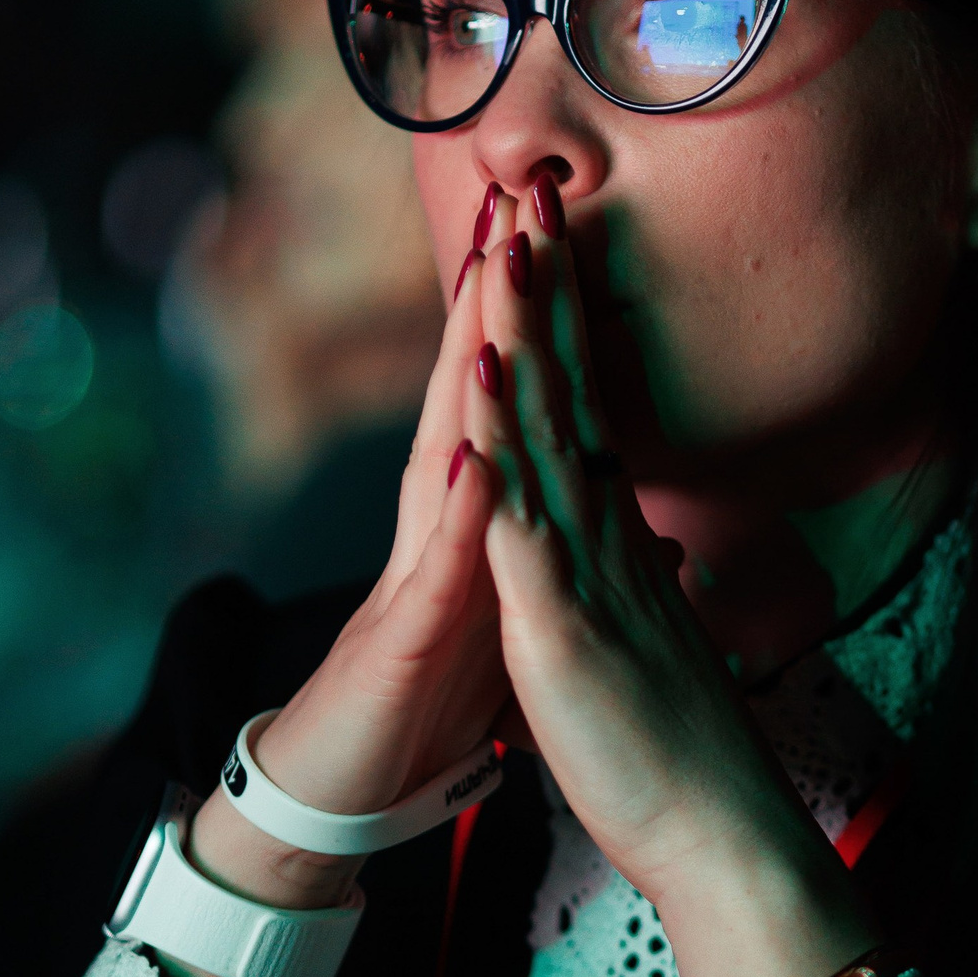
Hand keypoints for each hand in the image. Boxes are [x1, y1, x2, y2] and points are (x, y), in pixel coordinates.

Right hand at [178, 198, 509, 976]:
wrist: (358, 785)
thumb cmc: (434, 693)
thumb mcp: (511, 600)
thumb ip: (550, 544)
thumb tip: (619, 510)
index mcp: (478, 507)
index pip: (511, 388)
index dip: (540, 308)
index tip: (565, 221)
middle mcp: (442, 517)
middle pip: (470, 385)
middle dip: (493, 292)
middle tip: (517, 191)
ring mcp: (422, 565)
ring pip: (449, 443)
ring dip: (467, 362)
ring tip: (490, 276)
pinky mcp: (410, 631)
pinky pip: (442, 563)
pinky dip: (460, 507)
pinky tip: (475, 451)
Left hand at [465, 185, 873, 976]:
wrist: (721, 835)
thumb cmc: (679, 749)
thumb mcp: (649, 641)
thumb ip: (643, 580)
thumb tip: (652, 541)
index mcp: (616, 545)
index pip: (586, 411)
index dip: (565, 324)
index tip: (549, 243)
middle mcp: (608, 541)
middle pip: (570, 396)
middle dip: (546, 292)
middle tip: (531, 192)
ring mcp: (590, 579)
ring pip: (547, 440)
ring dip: (523, 341)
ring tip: (499, 250)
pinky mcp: (566, 632)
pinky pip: (526, 531)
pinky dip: (500, 458)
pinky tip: (483, 393)